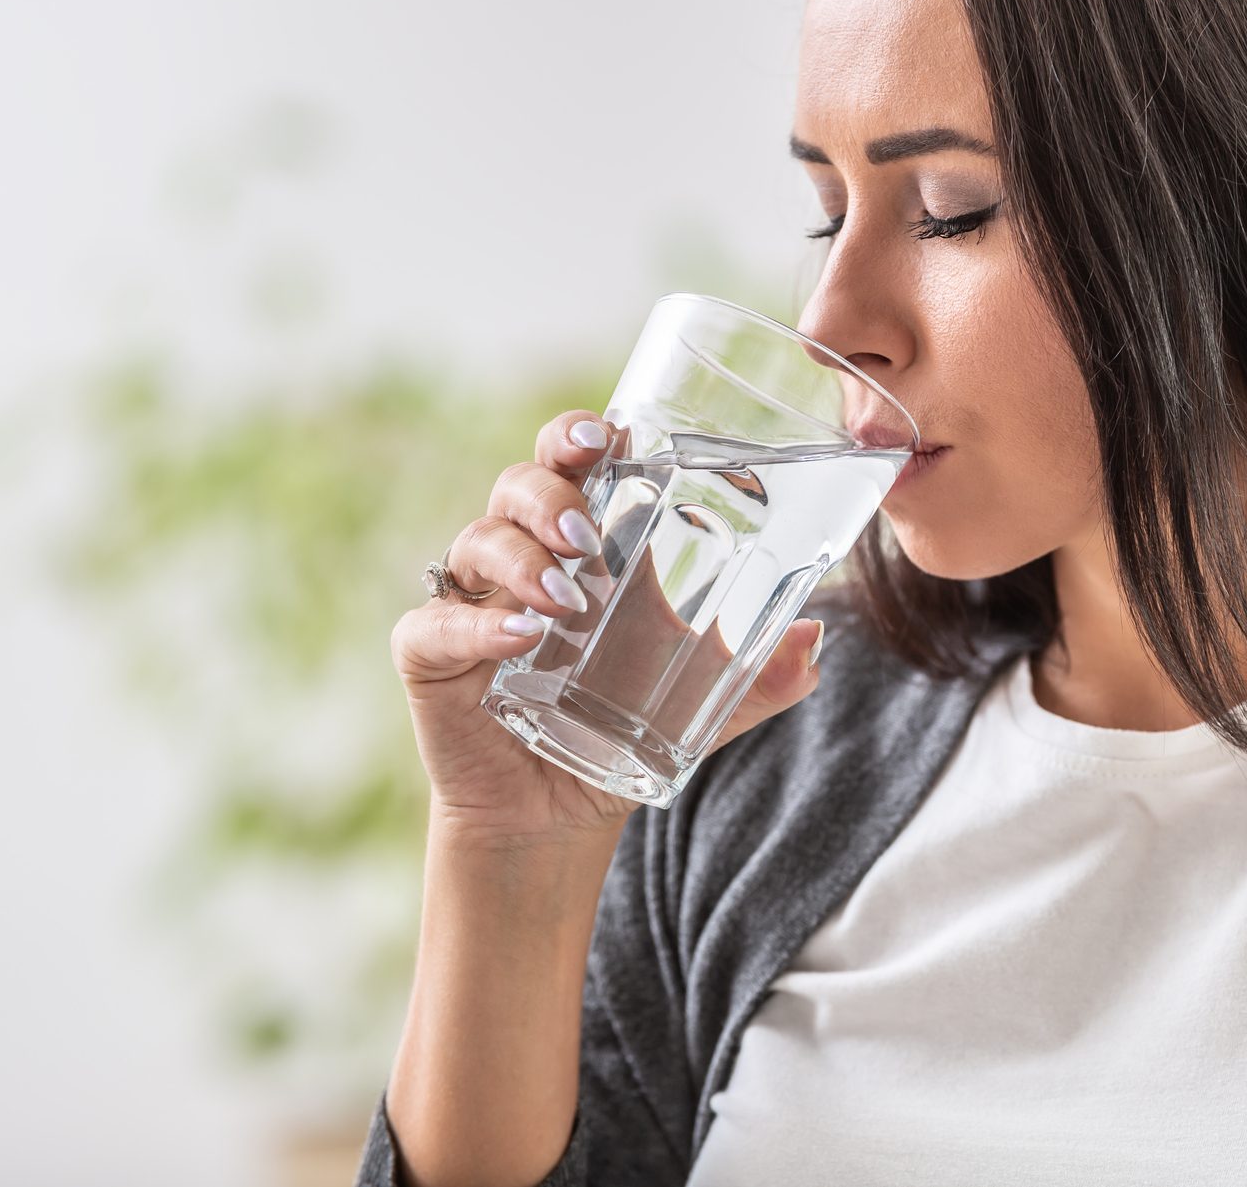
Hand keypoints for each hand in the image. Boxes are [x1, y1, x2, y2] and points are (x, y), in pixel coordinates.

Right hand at [389, 408, 826, 844]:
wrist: (555, 812)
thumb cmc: (619, 728)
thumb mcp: (700, 702)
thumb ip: (758, 675)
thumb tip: (815, 641)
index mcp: (581, 542)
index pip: (573, 462)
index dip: (582, 435)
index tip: (609, 433)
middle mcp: (520, 555)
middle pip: (519, 484)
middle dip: (549, 489)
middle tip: (584, 528)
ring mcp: (471, 600)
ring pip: (477, 541)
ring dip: (522, 559)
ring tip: (566, 598)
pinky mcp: (431, 655)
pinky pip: (436, 622)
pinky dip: (476, 624)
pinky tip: (517, 635)